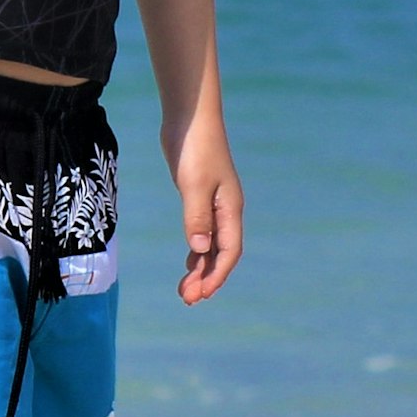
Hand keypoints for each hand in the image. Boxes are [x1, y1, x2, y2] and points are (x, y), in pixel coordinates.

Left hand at [168, 125, 243, 304]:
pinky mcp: (200, 197)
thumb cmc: (194, 148)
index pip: (228, 252)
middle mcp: (226, 210)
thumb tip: (200, 251)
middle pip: (221, 254)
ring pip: (211, 245)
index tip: (201, 295)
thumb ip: (196, 218)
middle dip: (206, 278)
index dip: (216, 276)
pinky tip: (188, 262)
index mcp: (230, 209)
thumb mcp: (194, 185)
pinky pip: (202, 233)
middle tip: (187, 300)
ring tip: (186, 291)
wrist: (189, 117)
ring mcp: (214, 204)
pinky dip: (196, 251)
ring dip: (200, 268)